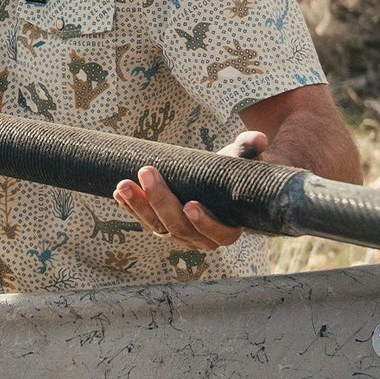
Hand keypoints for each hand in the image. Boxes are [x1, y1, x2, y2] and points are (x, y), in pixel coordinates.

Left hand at [112, 129, 266, 249]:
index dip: (205, 222)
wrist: (219, 182)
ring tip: (124, 184)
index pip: (218, 233)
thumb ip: (249, 150)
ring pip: (158, 226)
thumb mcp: (243, 161)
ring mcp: (180, 235)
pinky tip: (119, 192)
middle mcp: (203, 239)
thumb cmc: (235, 173)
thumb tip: (259, 138)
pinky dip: (131, 207)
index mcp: (229, 229)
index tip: (191, 204)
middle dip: (160, 201)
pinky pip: (145, 221)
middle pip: (180, 227)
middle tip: (147, 172)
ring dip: (139, 205)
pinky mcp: (162, 227)